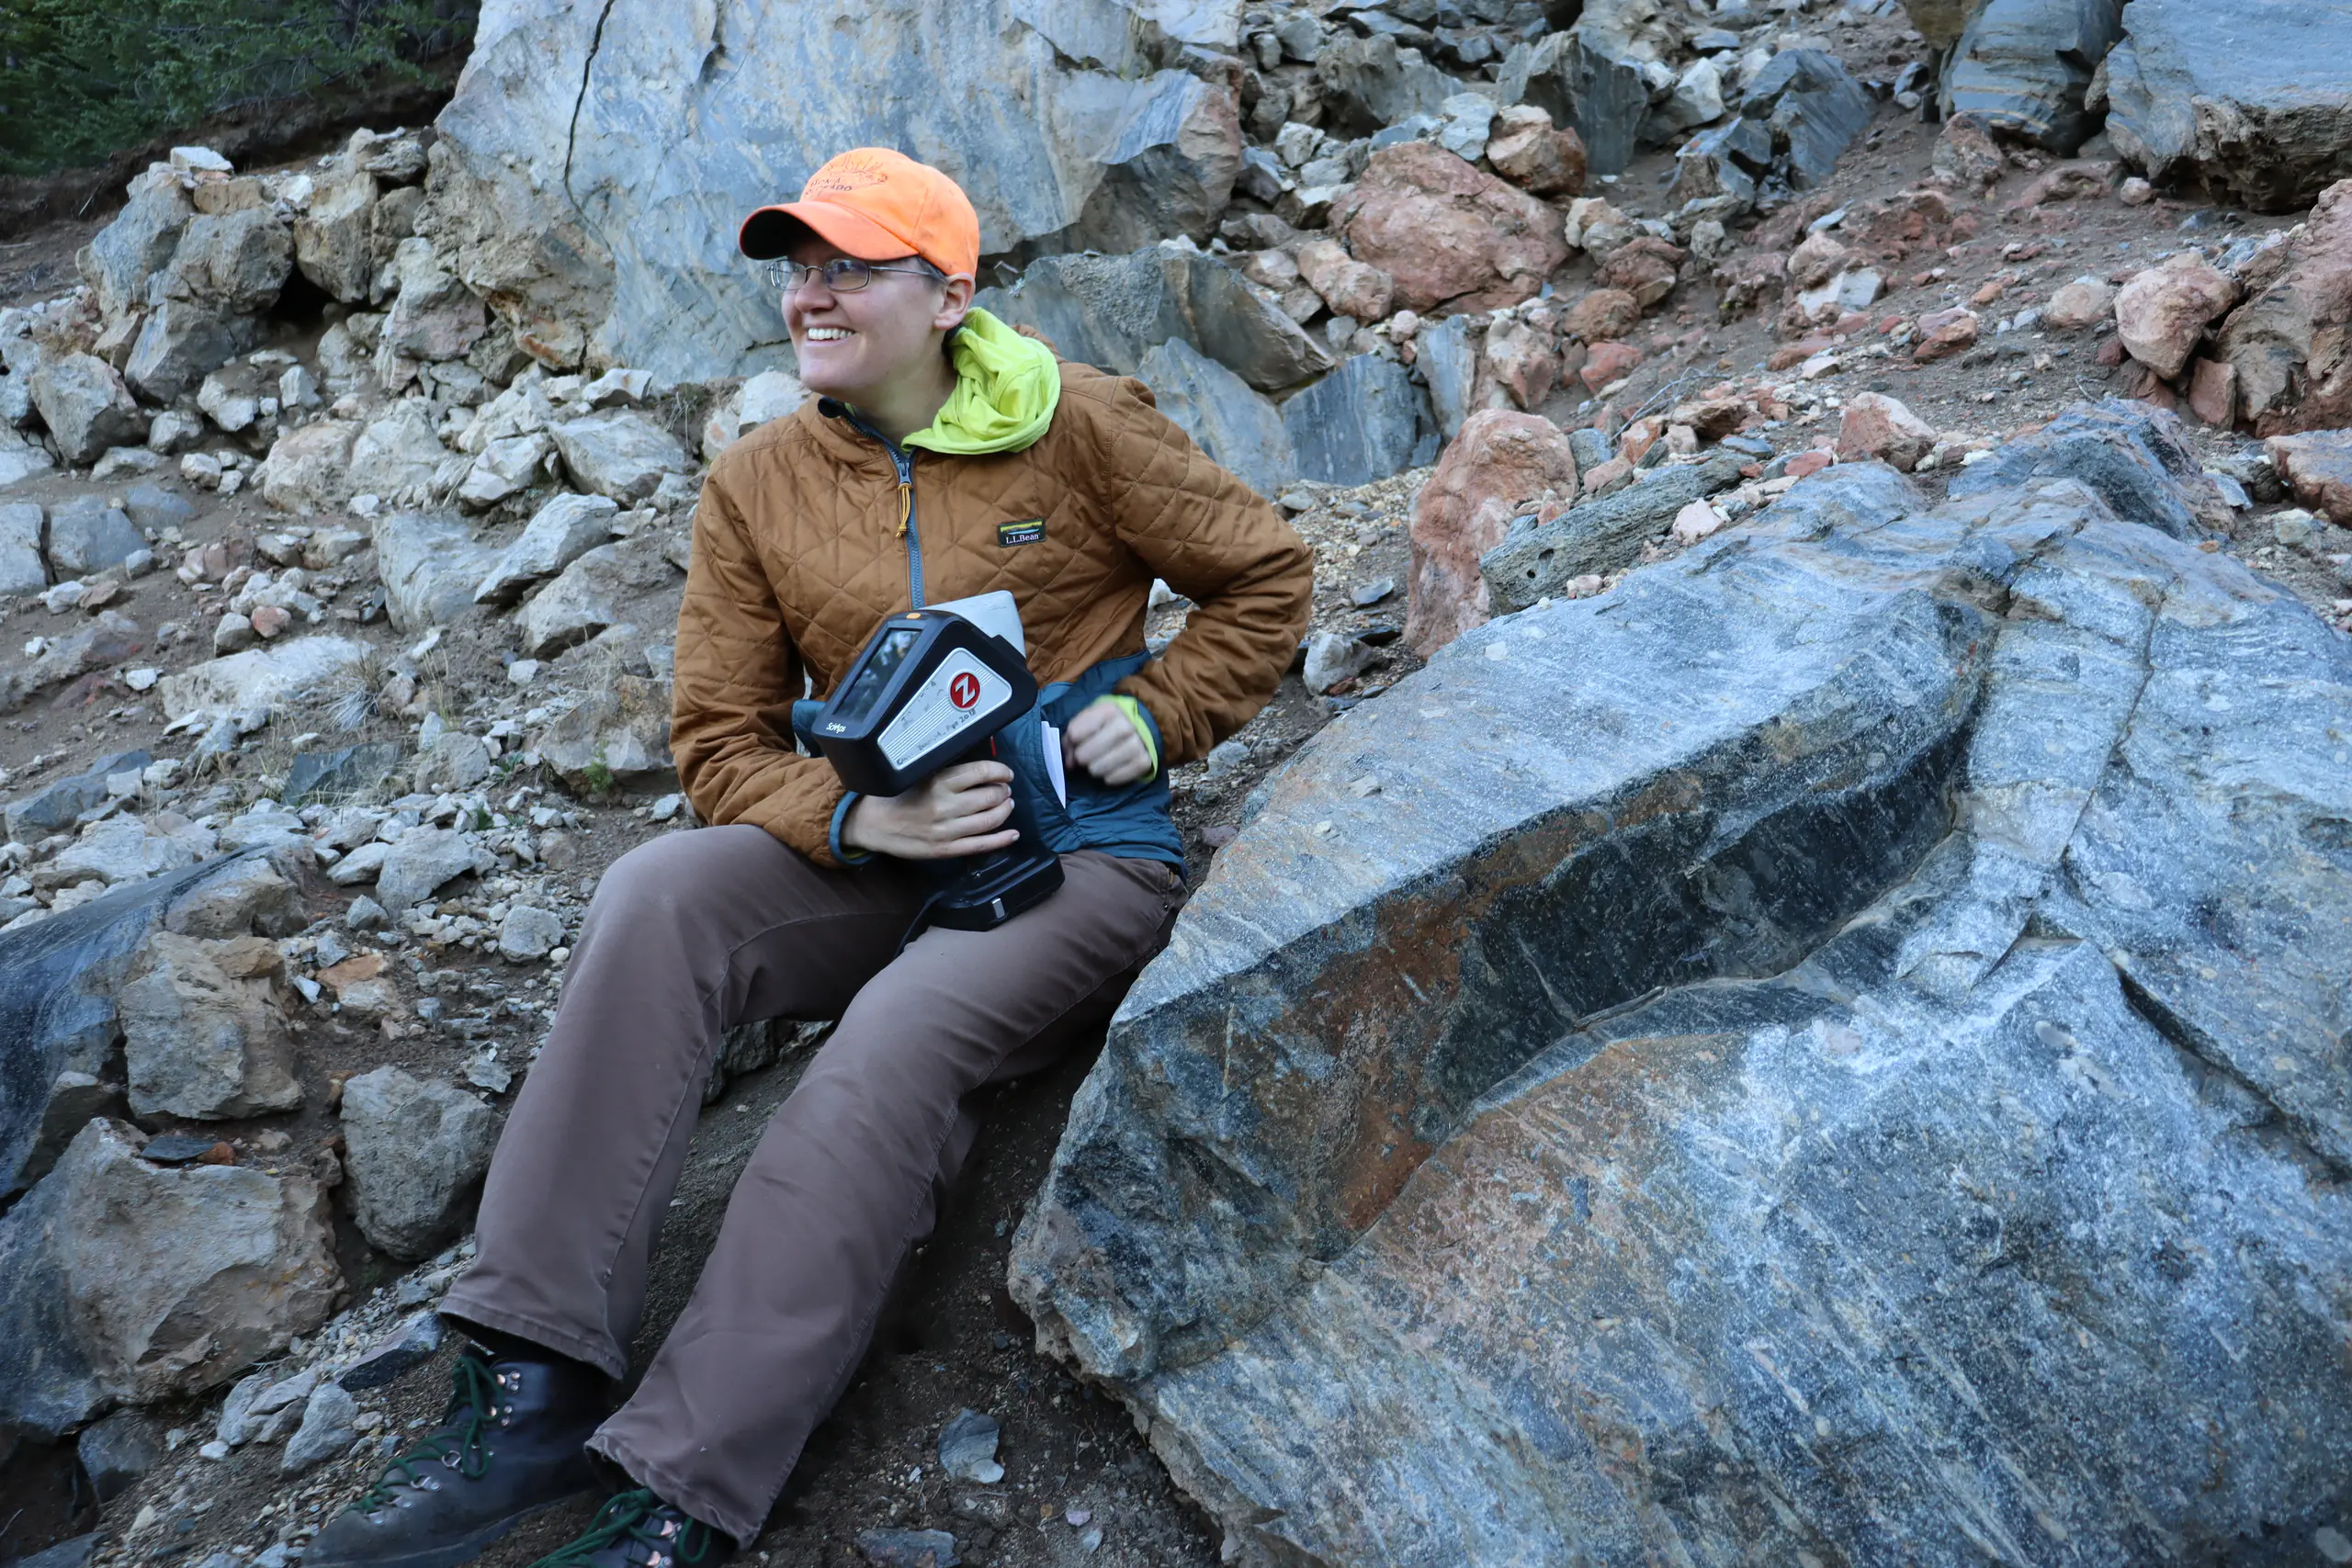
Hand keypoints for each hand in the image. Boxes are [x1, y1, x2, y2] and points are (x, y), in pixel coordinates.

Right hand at [841, 760, 1018, 859]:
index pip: (982, 772)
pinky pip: (981, 845)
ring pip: (990, 820)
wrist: (872, 823)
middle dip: (1003, 792)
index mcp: (939, 782)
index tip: (1006, 773)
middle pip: (990, 797)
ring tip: (1007, 805)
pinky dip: (1001, 840)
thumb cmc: (895, 795)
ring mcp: (947, 830)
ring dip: (1004, 811)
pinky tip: (1012, 834)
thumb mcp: (919, 774)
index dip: (1000, 772)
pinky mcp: (945, 849)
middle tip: (1004, 790)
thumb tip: (979, 770)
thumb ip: (947, 773)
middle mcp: (945, 805)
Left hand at [1064, 698, 1152, 786]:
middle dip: (1082, 757)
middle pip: (1084, 754)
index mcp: (1109, 710)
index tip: (1077, 742)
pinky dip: (1108, 777)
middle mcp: (1125, 726)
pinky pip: (1113, 779)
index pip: (1075, 733)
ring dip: (1094, 768)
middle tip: (1088, 755)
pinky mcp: (1143, 762)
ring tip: (1099, 761)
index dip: (1072, 742)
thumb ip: (1071, 738)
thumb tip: (1070, 763)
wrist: (1140, 728)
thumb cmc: (1107, 724)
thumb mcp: (1088, 720)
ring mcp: (1137, 745)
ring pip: (1097, 769)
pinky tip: (1111, 769)